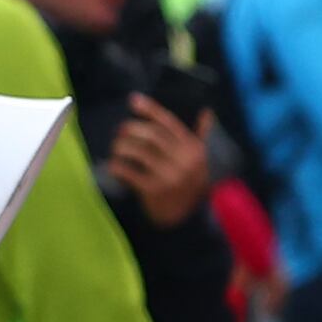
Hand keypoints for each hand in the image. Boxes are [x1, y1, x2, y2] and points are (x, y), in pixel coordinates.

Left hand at [102, 92, 210, 229]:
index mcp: (194, 150)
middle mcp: (184, 162)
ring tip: (117, 149)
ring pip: (137, 151)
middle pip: (151, 135)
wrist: (186, 221)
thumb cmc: (189, 185)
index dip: (150, 109)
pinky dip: (116, 167)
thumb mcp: (200, 161)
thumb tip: (207, 112)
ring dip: (120, 147)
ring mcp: (169, 176)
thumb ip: (201, 136)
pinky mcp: (154, 190)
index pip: (169, 123)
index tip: (132, 100)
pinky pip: (128, 171)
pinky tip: (114, 167)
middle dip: (131, 129)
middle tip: (121, 132)